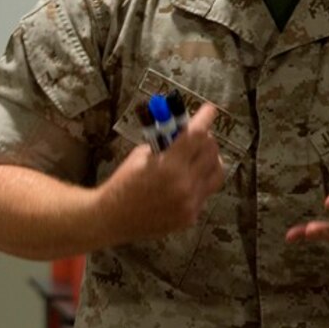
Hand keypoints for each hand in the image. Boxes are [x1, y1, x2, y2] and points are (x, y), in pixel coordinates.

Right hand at [98, 103, 225, 242]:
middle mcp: (184, 184)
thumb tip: (183, 131)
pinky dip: (198, 183)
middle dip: (206, 139)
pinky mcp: (190, 217)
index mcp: (169, 165)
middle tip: (198, 137)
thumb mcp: (140, 156)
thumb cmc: (123, 184)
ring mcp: (190, 203)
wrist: (112, 217)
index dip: (205, 119)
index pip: (196, 135)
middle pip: (211, 152)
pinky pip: (205, 193)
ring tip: (198, 159)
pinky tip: (184, 183)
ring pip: (216, 173)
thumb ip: (165, 144)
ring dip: (210, 161)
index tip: (210, 110)